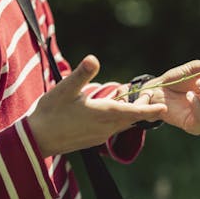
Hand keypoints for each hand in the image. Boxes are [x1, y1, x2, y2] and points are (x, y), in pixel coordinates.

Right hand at [27, 55, 166, 156]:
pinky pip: (113, 127)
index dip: (150, 110)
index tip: (164, 108)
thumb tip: (93, 59)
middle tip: (147, 93)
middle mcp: (106, 127)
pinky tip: (111, 107)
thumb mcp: (64, 89)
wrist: (35, 139)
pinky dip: (118, 117)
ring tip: (131, 98)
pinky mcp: (94, 139)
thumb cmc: (50, 113)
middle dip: (142, 107)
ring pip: (123, 123)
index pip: (134, 113)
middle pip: (132, 118)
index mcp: (103, 114)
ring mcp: (100, 136)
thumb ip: (81, 74)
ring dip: (130, 112)